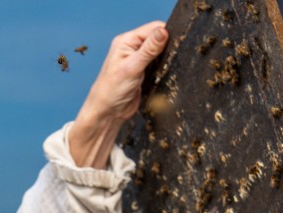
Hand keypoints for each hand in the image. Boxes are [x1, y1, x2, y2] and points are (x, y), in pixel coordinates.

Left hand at [67, 21, 167, 168]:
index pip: (153, 28)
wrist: (108, 113)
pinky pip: (159, 64)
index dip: (166, 34)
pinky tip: (163, 73)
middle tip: (169, 59)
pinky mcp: (144, 72)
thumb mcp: (132, 67)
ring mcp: (138, 60)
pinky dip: (163, 67)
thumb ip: (149, 49)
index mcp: (126, 41)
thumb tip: (163, 31)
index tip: (174, 44)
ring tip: (163, 68)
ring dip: (166, 58)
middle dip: (167, 46)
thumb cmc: (111, 91)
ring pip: (160, 52)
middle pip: (158, 38)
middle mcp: (132, 48)